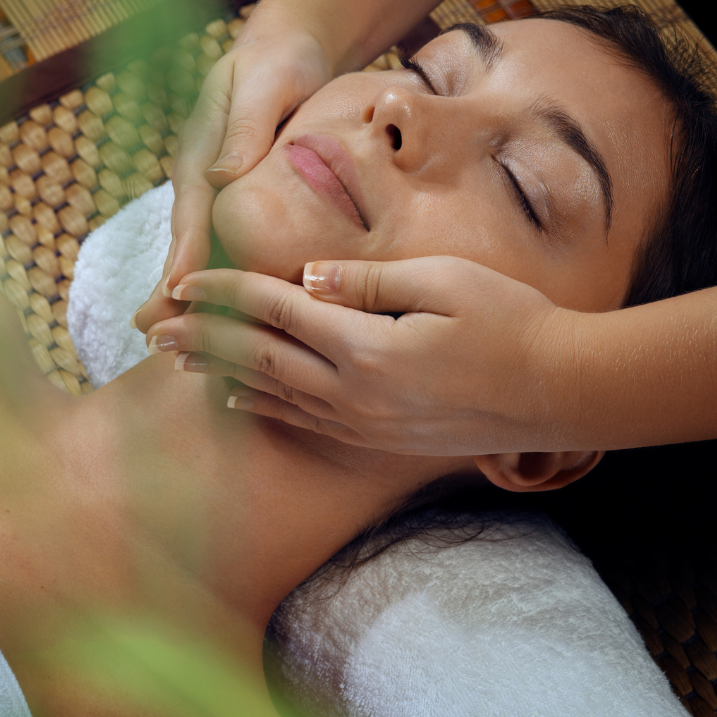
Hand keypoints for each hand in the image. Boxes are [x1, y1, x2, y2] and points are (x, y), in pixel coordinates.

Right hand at [132, 19, 332, 331]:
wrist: (289, 48)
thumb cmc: (278, 61)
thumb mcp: (264, 81)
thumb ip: (245, 125)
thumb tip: (223, 174)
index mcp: (201, 155)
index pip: (192, 213)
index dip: (185, 253)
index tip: (175, 291)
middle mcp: (202, 181)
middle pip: (187, 243)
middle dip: (170, 290)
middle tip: (153, 334)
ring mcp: (217, 195)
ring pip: (204, 251)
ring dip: (193, 296)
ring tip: (180, 344)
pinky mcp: (240, 204)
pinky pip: (230, 246)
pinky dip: (225, 281)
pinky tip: (230, 319)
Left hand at [144, 257, 581, 456]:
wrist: (562, 393)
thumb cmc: (513, 323)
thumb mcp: (445, 282)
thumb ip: (369, 281)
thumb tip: (307, 277)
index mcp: (365, 347)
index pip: (273, 311)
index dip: (223, 293)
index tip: (182, 281)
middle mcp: (353, 394)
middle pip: (256, 361)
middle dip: (201, 340)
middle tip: (153, 326)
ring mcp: (363, 423)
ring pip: (271, 397)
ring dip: (220, 376)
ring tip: (179, 361)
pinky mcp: (377, 439)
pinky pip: (302, 422)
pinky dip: (261, 407)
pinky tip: (238, 401)